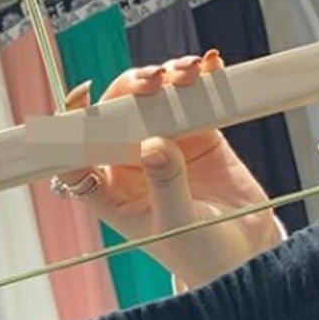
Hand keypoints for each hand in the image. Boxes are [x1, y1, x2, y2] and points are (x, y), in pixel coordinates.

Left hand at [56, 53, 283, 289]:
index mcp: (111, 193)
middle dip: (128, 90)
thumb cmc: (201, 254)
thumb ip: (165, 184)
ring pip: (151, 99)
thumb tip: (153, 143)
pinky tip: (209, 66)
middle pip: (114, 115)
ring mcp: (164, 145)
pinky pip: (192, 98)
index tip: (80, 98)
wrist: (248, 253)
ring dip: (164, 78)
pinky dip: (199, 78)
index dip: (70, 127)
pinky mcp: (199, 133)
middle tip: (152, 81)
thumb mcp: (178, 225)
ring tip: (186, 74)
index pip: (76, 157)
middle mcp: (131, 165)